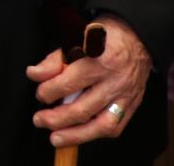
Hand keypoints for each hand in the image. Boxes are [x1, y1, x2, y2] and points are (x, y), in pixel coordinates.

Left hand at [26, 16, 151, 147]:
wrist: (138, 36)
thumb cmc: (105, 35)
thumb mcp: (76, 36)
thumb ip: (55, 59)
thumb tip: (35, 75)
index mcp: (100, 58)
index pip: (69, 82)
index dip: (48, 91)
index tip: (39, 92)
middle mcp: (114, 79)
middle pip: (82, 108)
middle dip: (56, 118)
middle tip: (40, 119)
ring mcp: (126, 95)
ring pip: (101, 125)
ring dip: (75, 135)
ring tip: (56, 138)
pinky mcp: (132, 104)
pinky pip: (115, 127)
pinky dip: (96, 133)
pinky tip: (80, 134)